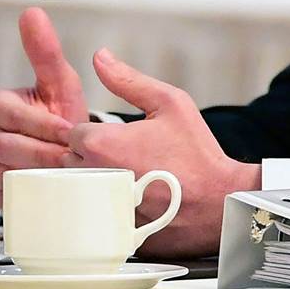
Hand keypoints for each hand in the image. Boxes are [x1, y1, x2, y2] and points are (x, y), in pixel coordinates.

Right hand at [0, 7, 90, 205]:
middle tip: (73, 158)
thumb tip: (32, 12)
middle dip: (45, 152)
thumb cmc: (59, 114)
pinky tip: (56, 192)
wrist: (65, 152)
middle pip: (9, 148)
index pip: (13, 116)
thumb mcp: (58, 81)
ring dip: (41, 175)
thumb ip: (45, 50)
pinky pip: (10, 196)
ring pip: (9, 173)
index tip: (70, 131)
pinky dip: (34, 195)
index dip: (43, 124)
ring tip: (69, 174)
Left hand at [65, 48, 259, 257]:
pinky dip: (104, 210)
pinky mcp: (111, 231)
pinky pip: (94, 217)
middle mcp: (95, 177)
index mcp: (102, 144)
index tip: (114, 138)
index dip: (92, 133)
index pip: (73, 133)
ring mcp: (102, 208)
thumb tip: (100, 57)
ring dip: (93, 183)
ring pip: (79, 191)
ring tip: (125, 180)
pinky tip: (128, 204)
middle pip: (69, 162)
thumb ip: (128, 80)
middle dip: (88, 157)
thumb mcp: (169, 103)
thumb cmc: (198, 153)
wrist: (220, 201)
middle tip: (120, 157)